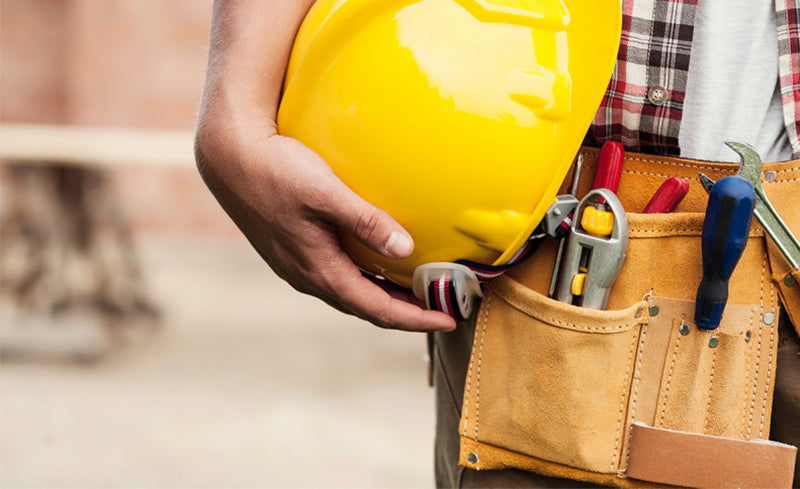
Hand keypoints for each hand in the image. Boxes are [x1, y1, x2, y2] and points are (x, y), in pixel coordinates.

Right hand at [195, 120, 455, 331]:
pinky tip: (377, 261)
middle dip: (403, 312)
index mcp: (318, 270)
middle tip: (439, 307)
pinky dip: (365, 277)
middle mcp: (307, 275)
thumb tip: (405, 248)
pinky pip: (337, 274)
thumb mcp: (324, 192)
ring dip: (383, 295)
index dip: (414, 319)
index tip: (448, 320)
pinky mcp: (293, 248)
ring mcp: (297, 264)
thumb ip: (365, 220)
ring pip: (350, 291)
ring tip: (415, 291)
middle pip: (365, 306)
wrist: (228, 156)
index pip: (376, 308)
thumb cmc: (276, 170)